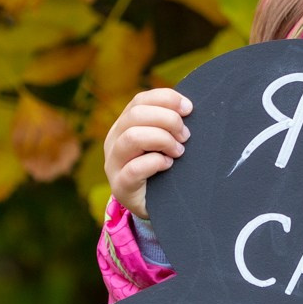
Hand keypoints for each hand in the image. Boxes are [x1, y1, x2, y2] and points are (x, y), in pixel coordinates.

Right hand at [104, 88, 191, 219]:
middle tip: (185, 136)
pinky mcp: (120, 186)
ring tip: (178, 151)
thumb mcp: (163, 141)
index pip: (140, 100)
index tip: (188, 108)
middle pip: (136, 114)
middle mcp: (114, 140)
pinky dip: (155, 163)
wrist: (155, 205)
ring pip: (132, 137)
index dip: (166, 99)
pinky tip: (168, 165)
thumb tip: (188, 107)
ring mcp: (114, 164)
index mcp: (124, 125)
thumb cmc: (162, 167)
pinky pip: (134, 168)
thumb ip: (168, 123)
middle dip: (168, 120)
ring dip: (162, 140)